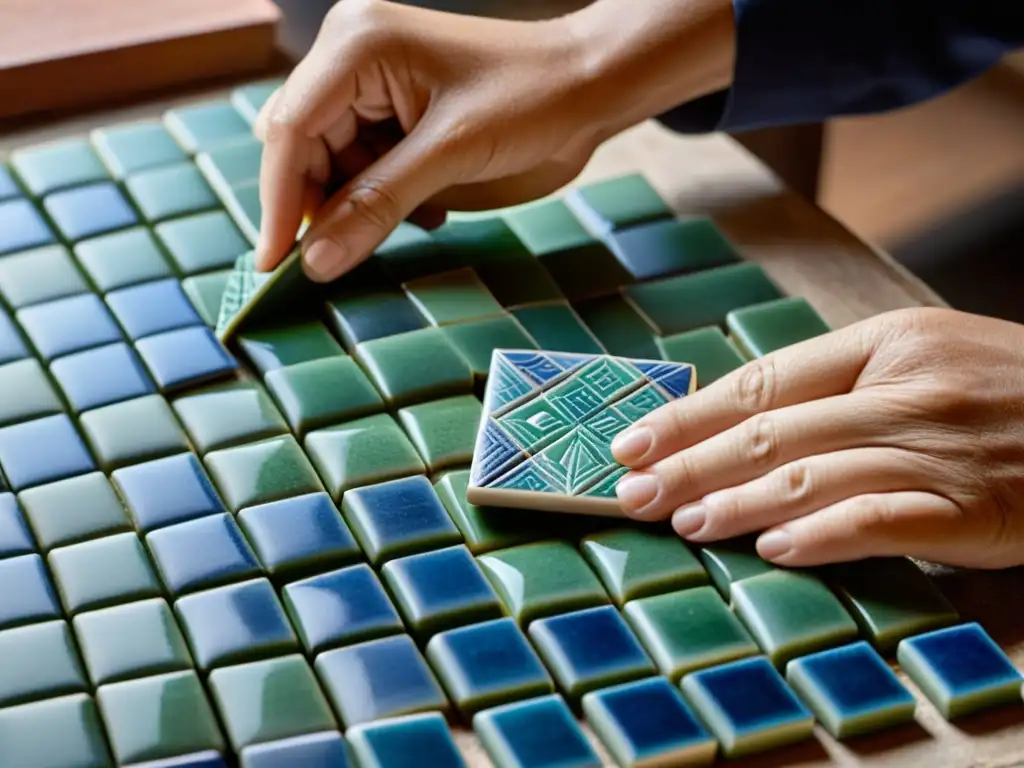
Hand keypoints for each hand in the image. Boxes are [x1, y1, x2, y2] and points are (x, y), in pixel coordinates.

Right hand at [253, 0, 734, 280]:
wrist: (592, 88)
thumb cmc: (534, 100)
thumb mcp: (453, 154)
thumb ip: (378, 205)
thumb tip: (315, 262)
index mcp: (357, 46)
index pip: (291, 131)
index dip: (279, 202)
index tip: (274, 266)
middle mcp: (353, 62)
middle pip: (301, 151)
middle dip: (317, 207)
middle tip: (331, 263)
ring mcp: (374, 91)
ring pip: (331, 169)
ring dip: (357, 209)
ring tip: (417, 216)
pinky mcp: (397, 120)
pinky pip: (365, 174)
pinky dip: (384, 202)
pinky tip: (431, 206)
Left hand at [611, 307, 1023, 568]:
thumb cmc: (1005, 392)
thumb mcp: (922, 360)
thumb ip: (838, 385)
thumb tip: (736, 420)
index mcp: (884, 343)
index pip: (761, 379)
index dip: (688, 414)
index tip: (630, 441)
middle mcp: (903, 388)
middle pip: (770, 428)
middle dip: (689, 464)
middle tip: (630, 492)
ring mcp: (938, 447)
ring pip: (812, 473)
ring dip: (737, 502)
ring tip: (683, 523)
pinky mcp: (973, 506)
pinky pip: (881, 519)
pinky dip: (821, 535)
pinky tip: (772, 551)